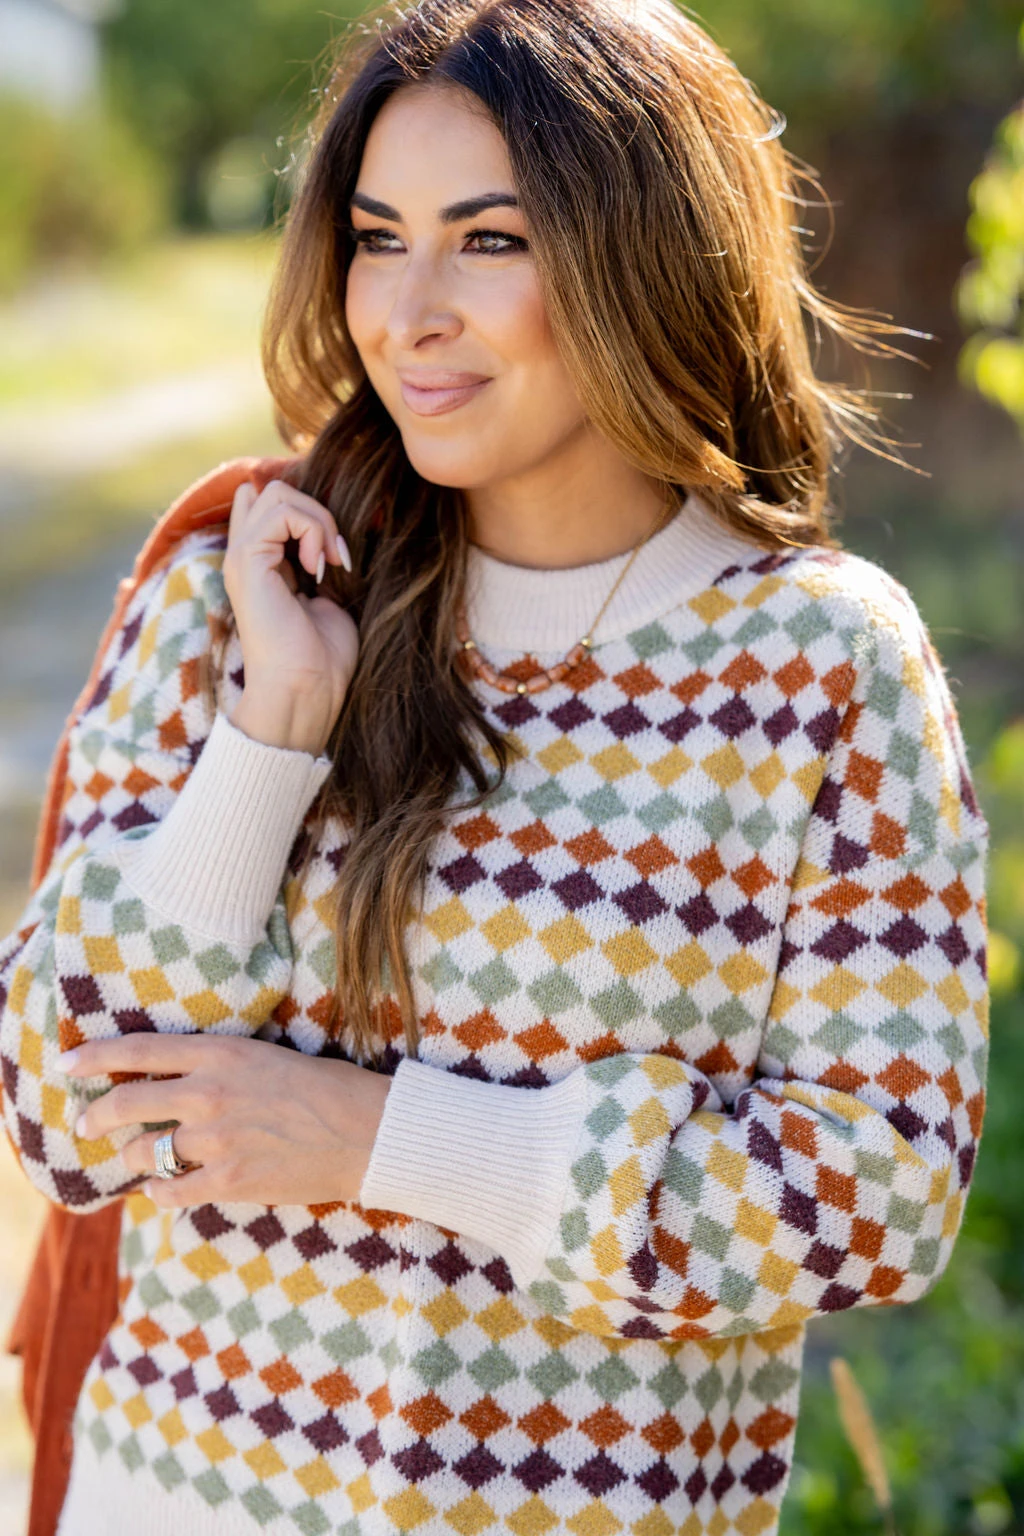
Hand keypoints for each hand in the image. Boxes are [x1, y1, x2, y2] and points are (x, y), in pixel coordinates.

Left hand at [62, 1034, 390, 1208]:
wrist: (368, 1132)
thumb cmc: (326, 1088)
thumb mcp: (267, 1058)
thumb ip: (219, 1067)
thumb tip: (178, 1081)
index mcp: (222, 1053)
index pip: (139, 1050)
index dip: (95, 1056)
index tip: (69, 1062)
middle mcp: (210, 1093)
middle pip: (127, 1103)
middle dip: (97, 1117)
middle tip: (87, 1124)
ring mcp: (217, 1140)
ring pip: (145, 1151)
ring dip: (133, 1156)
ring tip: (136, 1158)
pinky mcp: (229, 1181)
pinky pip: (170, 1190)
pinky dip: (161, 1191)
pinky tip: (164, 1189)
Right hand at [223, 478, 359, 755]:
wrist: (307, 689)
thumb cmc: (323, 657)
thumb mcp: (329, 596)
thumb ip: (320, 558)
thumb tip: (332, 530)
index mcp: (261, 564)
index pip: (262, 501)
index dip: (302, 509)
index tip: (330, 548)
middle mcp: (246, 557)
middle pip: (273, 488)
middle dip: (316, 511)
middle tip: (335, 557)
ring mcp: (242, 558)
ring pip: (278, 492)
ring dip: (317, 520)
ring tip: (329, 563)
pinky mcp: (247, 562)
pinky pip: (281, 512)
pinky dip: (312, 531)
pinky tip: (319, 569)